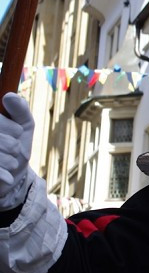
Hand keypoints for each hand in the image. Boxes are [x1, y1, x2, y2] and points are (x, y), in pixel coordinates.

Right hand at [0, 93, 33, 209]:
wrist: (13, 175)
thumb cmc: (17, 146)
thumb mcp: (24, 124)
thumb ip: (20, 109)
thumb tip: (9, 96)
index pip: (1, 122)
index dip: (15, 130)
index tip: (17, 134)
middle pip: (2, 140)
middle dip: (14, 147)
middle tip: (13, 151)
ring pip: (0, 155)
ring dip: (11, 162)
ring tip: (10, 162)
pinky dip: (5, 174)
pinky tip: (8, 176)